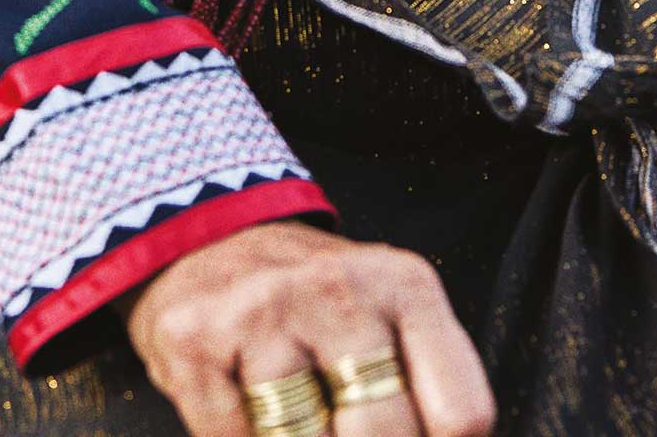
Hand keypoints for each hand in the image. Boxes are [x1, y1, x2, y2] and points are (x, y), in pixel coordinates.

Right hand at [115, 218, 495, 436]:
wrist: (212, 239)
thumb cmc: (319, 304)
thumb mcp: (392, 321)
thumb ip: (428, 389)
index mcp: (405, 286)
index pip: (462, 416)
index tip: (411, 436)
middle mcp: (337, 287)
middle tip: (342, 424)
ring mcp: (262, 309)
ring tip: (297, 411)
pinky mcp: (195, 336)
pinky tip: (242, 403)